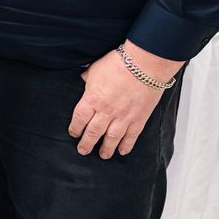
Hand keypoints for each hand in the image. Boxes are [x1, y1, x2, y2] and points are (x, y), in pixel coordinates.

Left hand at [69, 44, 178, 158]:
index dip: (75, 128)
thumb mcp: (95, 70)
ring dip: (106, 148)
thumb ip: (88, 80)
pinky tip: (122, 151)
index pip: (79, 119)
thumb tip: (85, 81)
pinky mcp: (139, 118)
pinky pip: (131, 136)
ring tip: (103, 155)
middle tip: (83, 150)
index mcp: (92, 99)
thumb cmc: (119, 64)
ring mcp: (124, 117)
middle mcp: (106, 111)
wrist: (144, 65)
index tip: (74, 133)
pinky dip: (127, 145)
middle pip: (93, 132)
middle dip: (87, 143)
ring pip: (112, 138)